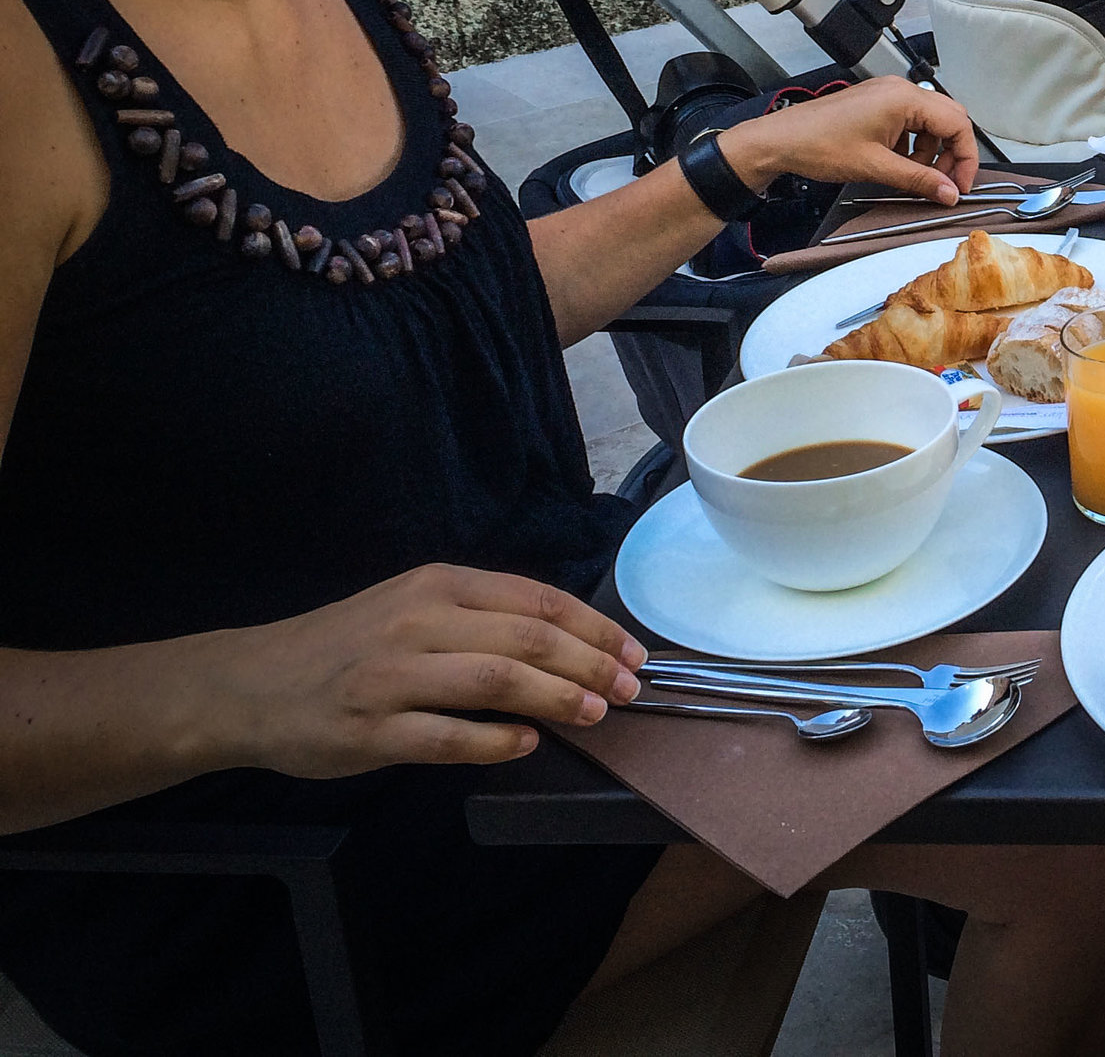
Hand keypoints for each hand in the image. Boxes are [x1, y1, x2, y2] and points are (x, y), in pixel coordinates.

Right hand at [208, 565, 645, 776]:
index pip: (536, 600)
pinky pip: (448, 736)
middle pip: (528, 638)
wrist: (249, 685)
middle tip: (630, 690)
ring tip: (595, 714)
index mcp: (437, 585)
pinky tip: (528, 743)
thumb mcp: (412, 607)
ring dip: (558, 698)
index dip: (594, 627)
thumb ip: (479, 618)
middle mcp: (419, 621)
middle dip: (591, 664)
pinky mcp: (371, 730)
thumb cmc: (346, 646)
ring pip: (497, 680)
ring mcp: (393, 676)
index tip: (632, 653)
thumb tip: (566, 644)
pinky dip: (497, 741)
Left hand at [723, 76, 981, 203]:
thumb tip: (951, 193)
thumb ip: (919, 179)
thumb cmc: (821, 146)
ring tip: (919, 176)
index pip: (957, 124)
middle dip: (953, 154)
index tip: (961, 186)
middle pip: (949, 119)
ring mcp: (888, 94)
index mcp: (905, 98)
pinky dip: (914, 144)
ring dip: (933, 151)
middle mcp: (900, 89)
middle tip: (945, 183)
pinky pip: (910, 121)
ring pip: (931, 121)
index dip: (966, 157)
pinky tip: (901, 164)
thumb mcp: (876, 167)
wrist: (781, 140)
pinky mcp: (877, 103)